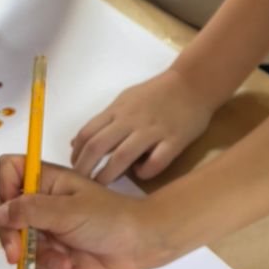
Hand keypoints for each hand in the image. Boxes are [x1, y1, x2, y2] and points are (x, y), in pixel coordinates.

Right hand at [0, 156, 162, 268]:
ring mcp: (48, 229)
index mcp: (48, 182)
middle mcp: (43, 203)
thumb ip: (30, 210)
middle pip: (4, 214)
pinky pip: (37, 265)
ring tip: (68, 262)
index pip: (9, 170)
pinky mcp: (56, 253)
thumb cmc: (110, 219)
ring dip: (41, 259)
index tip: (11, 211)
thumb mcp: (69, 211)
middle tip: (18, 255)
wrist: (140, 246)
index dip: (3, 188)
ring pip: (20, 246)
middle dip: (13, 239)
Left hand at [71, 67, 214, 182]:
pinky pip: (155, 162)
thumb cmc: (158, 93)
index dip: (76, 154)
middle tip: (82, 183)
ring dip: (107, 175)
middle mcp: (131, 120)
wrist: (193, 83)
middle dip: (84, 169)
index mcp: (118, 110)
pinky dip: (144, 172)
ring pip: (121, 157)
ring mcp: (153, 130)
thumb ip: (103, 121)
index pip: (87, 134)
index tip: (75, 168)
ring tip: (102, 186)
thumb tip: (77, 142)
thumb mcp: (124, 100)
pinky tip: (141, 172)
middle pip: (97, 147)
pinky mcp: (174, 140)